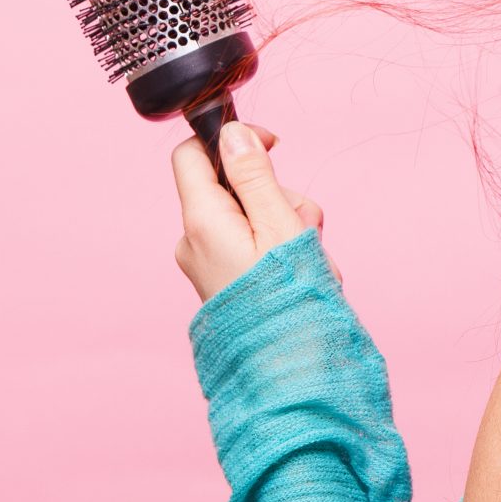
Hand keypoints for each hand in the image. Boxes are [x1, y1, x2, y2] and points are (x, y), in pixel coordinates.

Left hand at [172, 120, 329, 301]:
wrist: (287, 367)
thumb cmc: (286, 300)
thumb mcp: (278, 227)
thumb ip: (255, 177)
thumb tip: (233, 134)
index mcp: (202, 220)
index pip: (191, 155)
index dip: (229, 140)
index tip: (272, 145)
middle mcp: (194, 238)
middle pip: (232, 186)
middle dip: (277, 194)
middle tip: (305, 225)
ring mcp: (206, 260)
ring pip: (248, 215)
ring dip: (285, 223)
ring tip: (309, 257)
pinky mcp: (221, 278)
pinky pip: (249, 242)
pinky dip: (277, 246)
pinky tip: (300, 270)